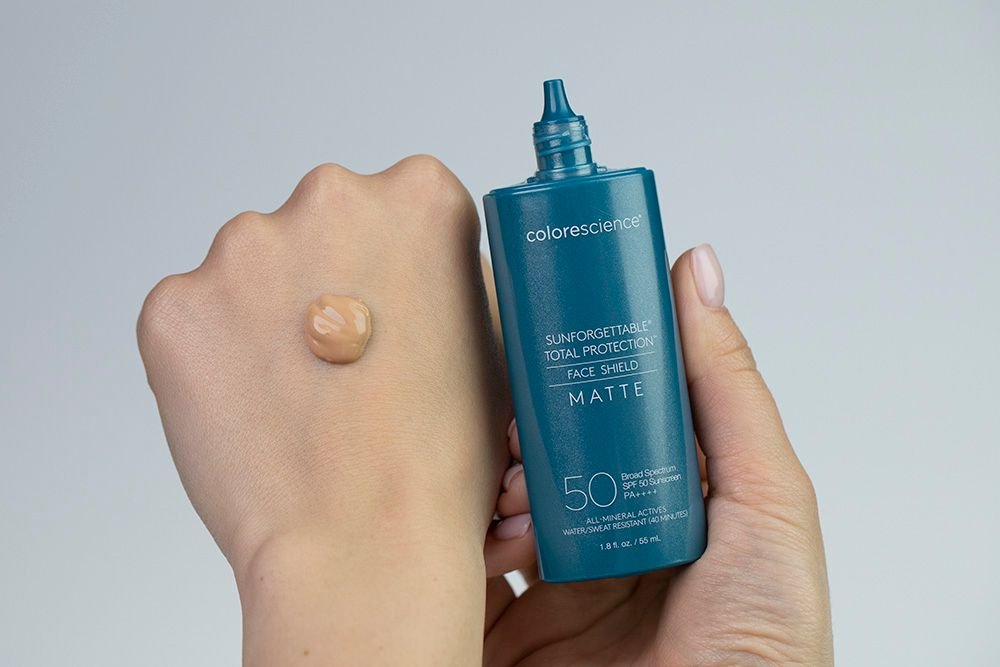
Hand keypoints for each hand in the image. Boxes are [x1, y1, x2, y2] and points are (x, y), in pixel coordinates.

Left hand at [138, 156, 509, 664]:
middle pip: (325, 223)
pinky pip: (196, 318)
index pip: (406, 201)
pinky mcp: (177, 306)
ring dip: (268, 315)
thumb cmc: (440, 462)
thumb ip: (452, 284)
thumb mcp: (492, 348)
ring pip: (253, 268)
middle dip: (332, 276)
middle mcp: (330, 199)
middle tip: (345, 361)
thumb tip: (421, 274)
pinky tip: (252, 409)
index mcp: (420, 199)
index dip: (402, 263)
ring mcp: (243, 248)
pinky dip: (216, 357)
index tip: (398, 308)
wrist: (364, 543)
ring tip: (298, 397)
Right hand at [481, 245, 833, 665]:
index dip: (570, 375)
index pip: (603, 416)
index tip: (536, 333)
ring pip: (489, 508)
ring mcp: (551, 590)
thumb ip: (727, 388)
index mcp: (661, 502)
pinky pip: (460, 574)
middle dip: (516, 429)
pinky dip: (451, 544)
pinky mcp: (507, 635)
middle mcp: (602, 539)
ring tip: (499, 484)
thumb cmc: (764, 645)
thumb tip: (697, 270)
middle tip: (506, 411)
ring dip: (482, 484)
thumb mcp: (767, 502)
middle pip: (539, 458)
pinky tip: (463, 527)